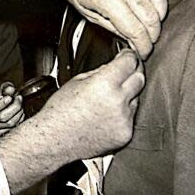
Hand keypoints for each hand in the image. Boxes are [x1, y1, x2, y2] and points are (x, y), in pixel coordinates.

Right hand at [0, 50, 144, 193]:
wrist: (54, 139)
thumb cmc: (59, 112)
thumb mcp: (76, 82)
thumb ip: (99, 72)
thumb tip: (113, 67)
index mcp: (104, 84)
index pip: (130, 62)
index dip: (129, 56)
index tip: (128, 56)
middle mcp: (117, 101)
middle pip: (140, 78)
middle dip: (133, 72)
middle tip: (123, 73)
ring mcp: (123, 119)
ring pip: (136, 99)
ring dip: (127, 95)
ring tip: (106, 100)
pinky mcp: (125, 134)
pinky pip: (131, 118)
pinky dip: (122, 114)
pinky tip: (106, 115)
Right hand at [0, 82, 24, 135]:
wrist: (1, 103)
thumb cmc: (0, 96)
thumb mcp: (3, 88)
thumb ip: (6, 87)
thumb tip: (10, 89)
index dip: (1, 104)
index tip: (9, 97)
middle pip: (2, 117)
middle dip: (14, 107)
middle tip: (19, 98)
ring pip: (9, 123)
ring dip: (18, 113)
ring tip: (20, 105)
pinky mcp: (0, 132)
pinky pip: (12, 128)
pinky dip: (19, 120)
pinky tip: (19, 113)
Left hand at [18, 0, 168, 57]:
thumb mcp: (86, 12)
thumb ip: (111, 27)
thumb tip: (130, 40)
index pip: (136, 30)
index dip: (143, 46)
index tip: (143, 52)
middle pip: (151, 17)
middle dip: (153, 35)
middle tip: (149, 41)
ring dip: (160, 15)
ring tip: (152, 23)